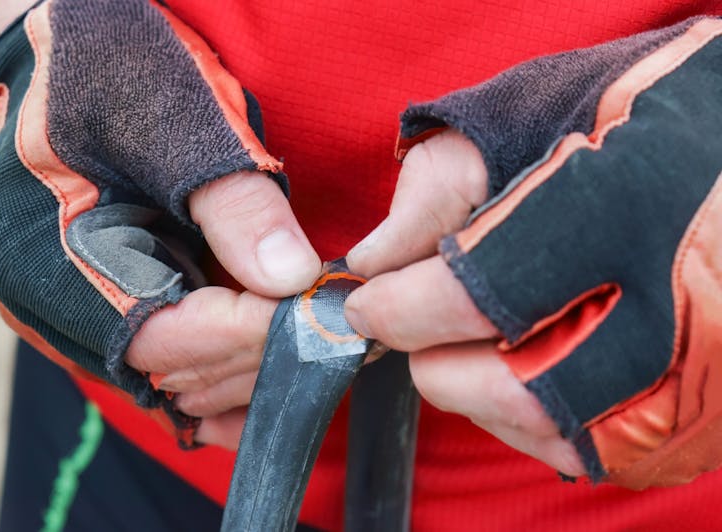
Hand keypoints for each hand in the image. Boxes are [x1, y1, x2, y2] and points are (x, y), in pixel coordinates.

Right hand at [0, 0, 318, 447]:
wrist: (60, 58)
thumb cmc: (111, 69)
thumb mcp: (178, 119)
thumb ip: (234, 203)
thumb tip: (292, 278)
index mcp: (51, 261)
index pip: (165, 333)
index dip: (251, 330)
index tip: (322, 313)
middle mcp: (52, 306)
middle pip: (172, 366)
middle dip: (259, 349)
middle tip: (336, 328)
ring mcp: (76, 312)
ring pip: (173, 373)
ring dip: (247, 361)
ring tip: (317, 340)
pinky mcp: (104, 305)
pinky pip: (168, 358)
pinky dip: (222, 362)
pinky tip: (271, 359)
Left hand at [346, 18, 721, 487]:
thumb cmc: (632, 114)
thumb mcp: (527, 112)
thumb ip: (436, 188)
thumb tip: (370, 264)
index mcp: (620, 209)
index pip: (476, 296)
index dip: (399, 310)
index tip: (368, 306)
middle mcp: (674, 307)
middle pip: (510, 387)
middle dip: (437, 362)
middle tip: (421, 327)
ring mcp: (699, 374)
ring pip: (549, 431)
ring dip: (486, 394)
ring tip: (482, 338)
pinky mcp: (705, 415)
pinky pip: (596, 451)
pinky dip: (541, 417)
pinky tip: (536, 363)